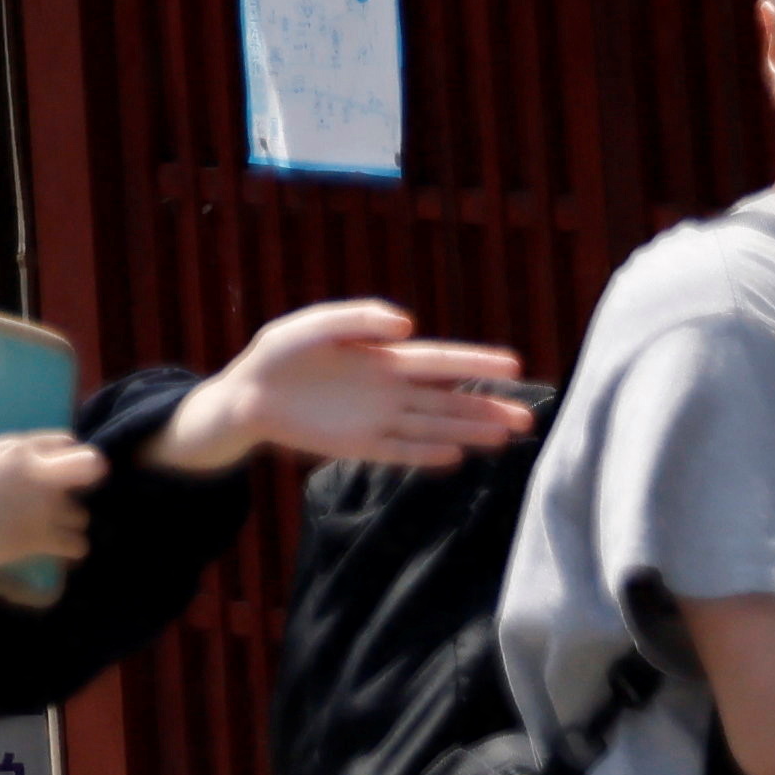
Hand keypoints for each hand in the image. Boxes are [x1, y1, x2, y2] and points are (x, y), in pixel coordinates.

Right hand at [0, 416, 101, 583]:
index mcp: (15, 448)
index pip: (63, 441)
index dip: (64, 451)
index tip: (55, 461)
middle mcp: (37, 476)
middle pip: (91, 466)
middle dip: (88, 474)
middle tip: (68, 489)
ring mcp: (42, 510)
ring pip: (83, 515)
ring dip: (71, 520)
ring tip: (54, 526)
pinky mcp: (39, 541)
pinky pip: (76, 546)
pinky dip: (70, 548)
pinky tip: (57, 548)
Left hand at [162, 298, 539, 478]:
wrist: (246, 394)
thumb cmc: (279, 353)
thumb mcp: (313, 325)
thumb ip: (358, 319)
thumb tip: (409, 323)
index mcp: (382, 357)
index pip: (439, 360)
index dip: (475, 362)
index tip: (514, 365)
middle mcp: (388, 390)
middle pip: (448, 400)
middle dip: (487, 407)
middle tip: (528, 417)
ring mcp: (377, 420)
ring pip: (433, 427)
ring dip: (468, 432)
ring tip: (507, 437)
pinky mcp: (359, 445)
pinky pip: (400, 451)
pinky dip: (426, 454)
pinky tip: (456, 455)